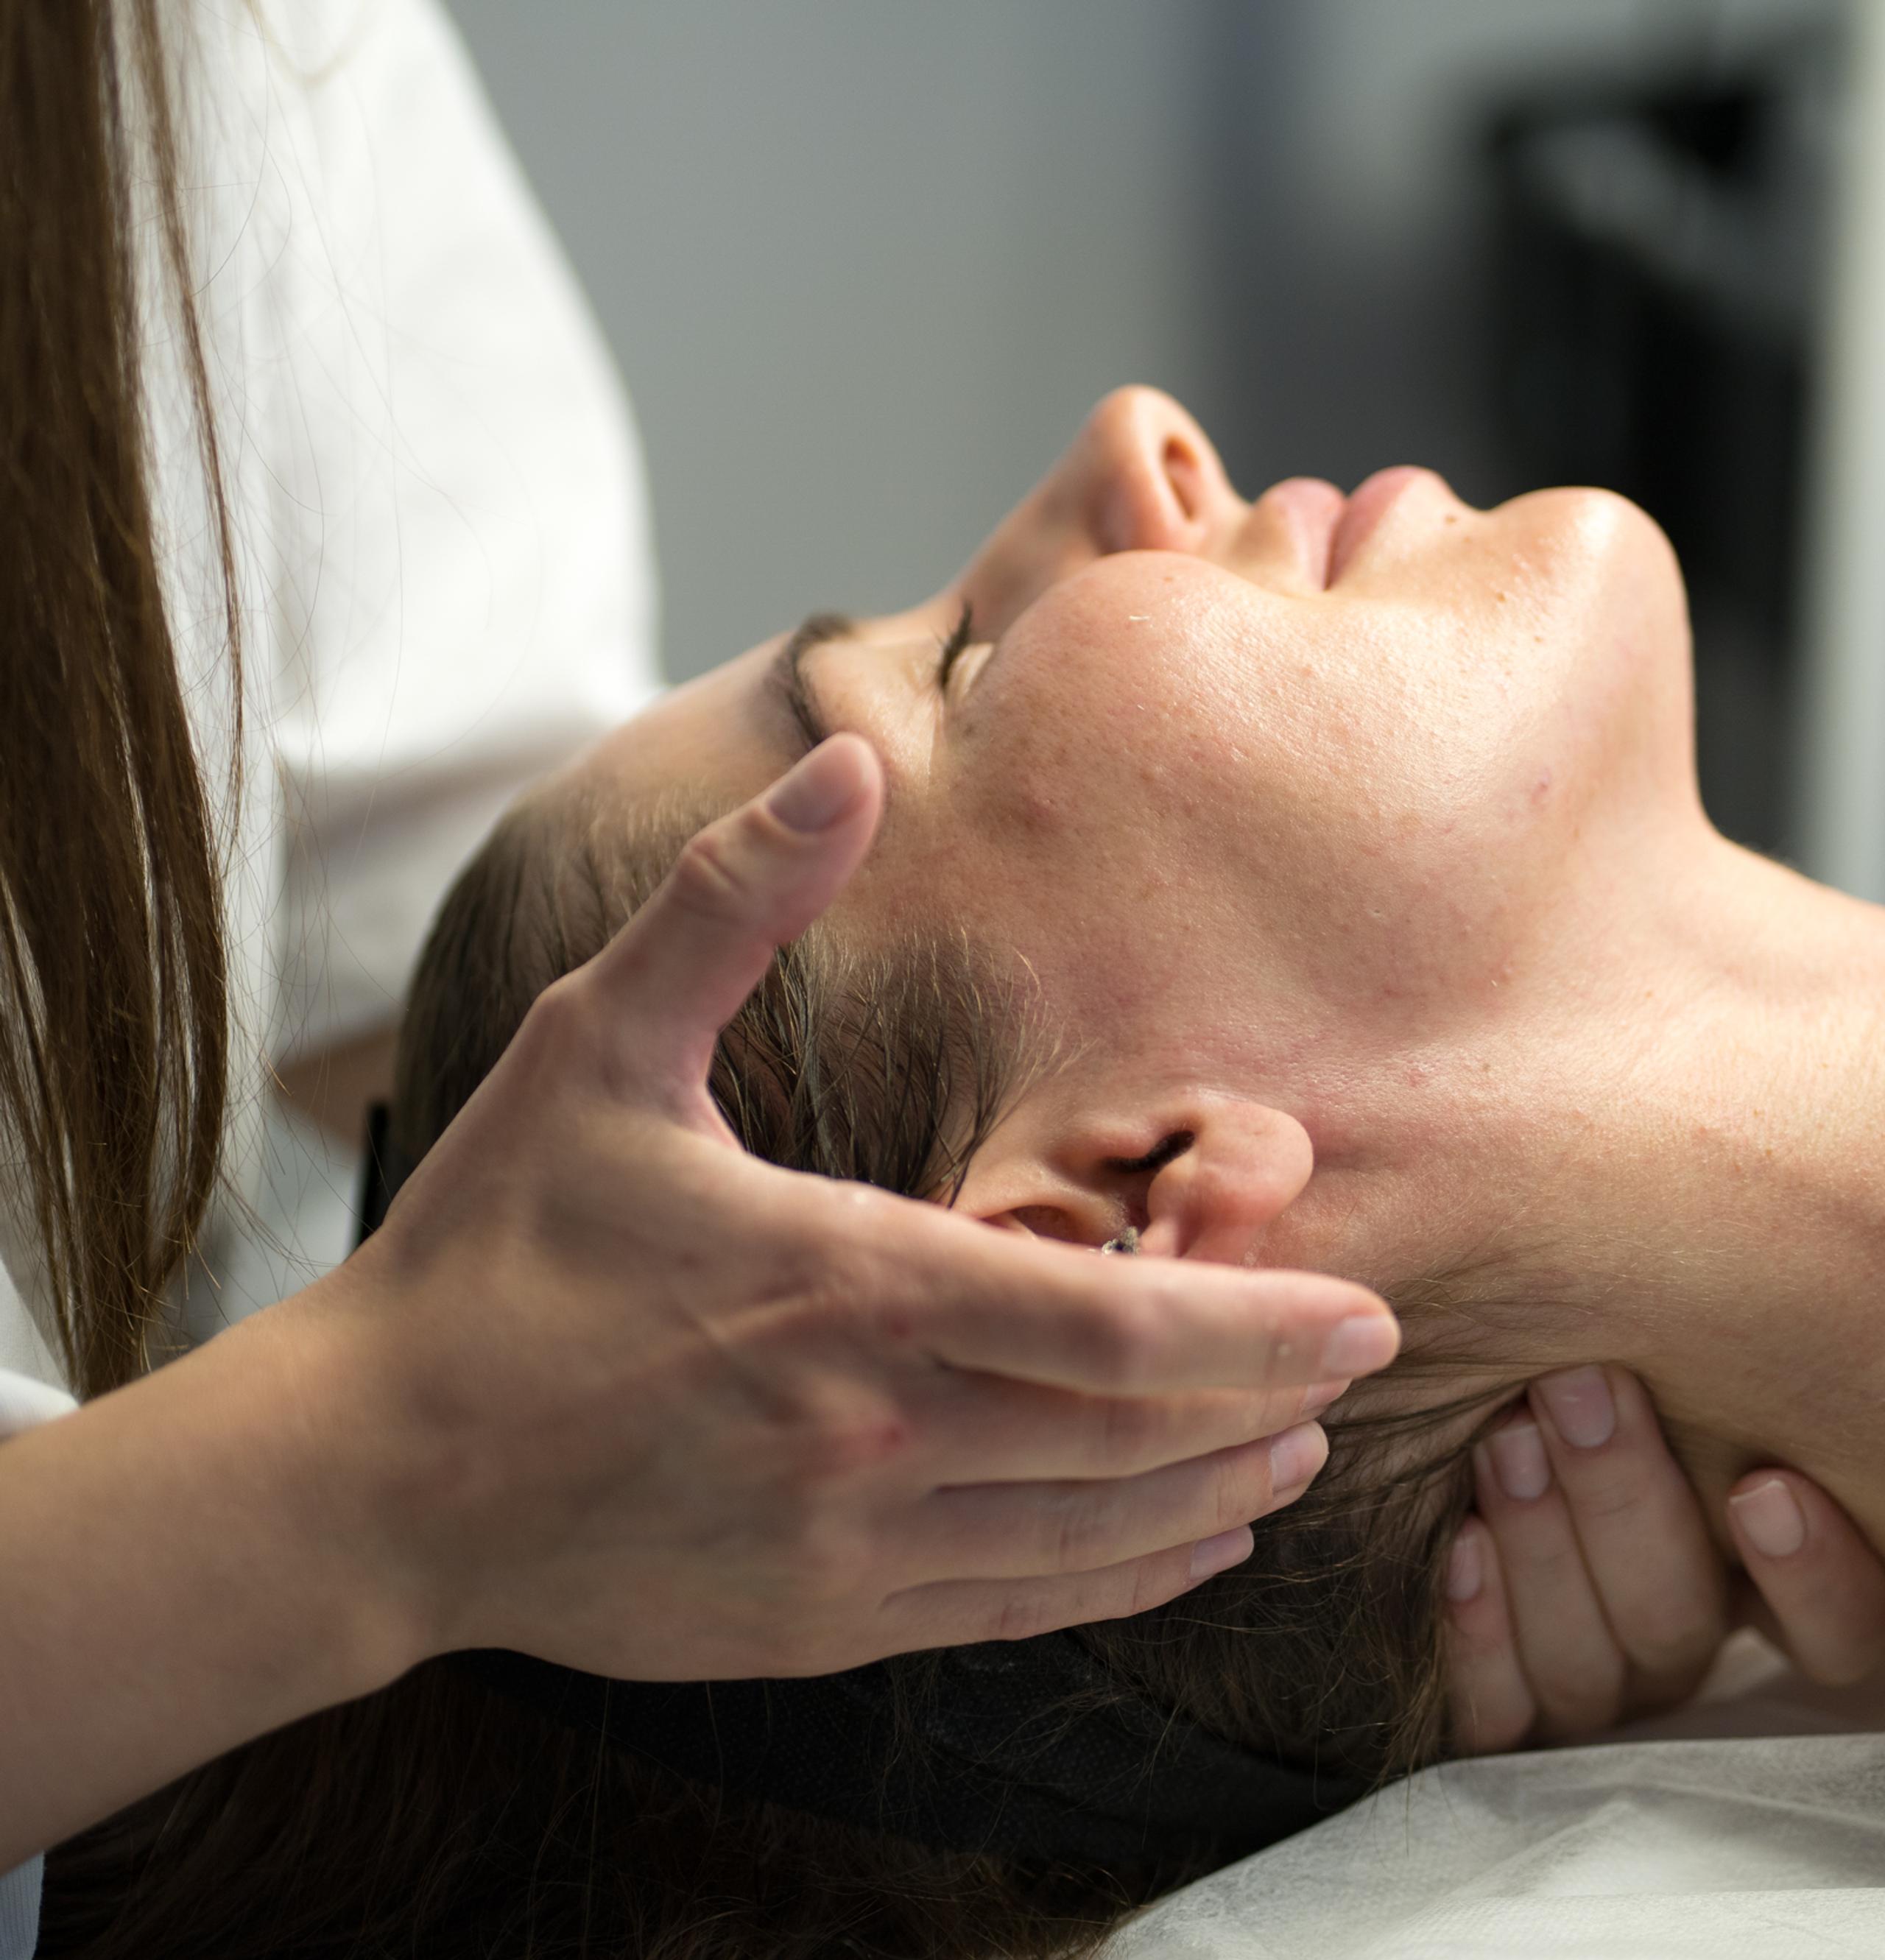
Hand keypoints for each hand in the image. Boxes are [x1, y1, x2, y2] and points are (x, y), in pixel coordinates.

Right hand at [305, 735, 1398, 1682]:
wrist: (372, 1474)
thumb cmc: (490, 1247)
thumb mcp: (594, 1044)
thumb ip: (732, 900)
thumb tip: (852, 762)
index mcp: (836, 1287)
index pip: (1104, 1328)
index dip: (1254, 1327)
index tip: (1362, 1313)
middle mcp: (866, 1437)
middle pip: (1129, 1441)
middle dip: (1263, 1405)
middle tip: (1356, 1365)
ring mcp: (846, 1550)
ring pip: (1090, 1540)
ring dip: (1214, 1495)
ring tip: (1295, 1454)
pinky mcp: (816, 1624)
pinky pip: (1014, 1611)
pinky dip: (1123, 1579)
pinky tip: (1183, 1546)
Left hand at [1444, 1364, 1884, 1750]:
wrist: (1425, 1434)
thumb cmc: (1567, 1378)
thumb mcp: (1659, 1382)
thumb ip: (1684, 1379)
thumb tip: (1768, 1305)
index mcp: (1748, 1585)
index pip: (1831, 1633)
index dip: (1809, 1577)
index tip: (1764, 1487)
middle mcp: (1670, 1646)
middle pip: (1676, 1624)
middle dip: (1624, 1500)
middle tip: (1575, 1385)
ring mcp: (1584, 1689)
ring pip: (1586, 1668)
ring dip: (1542, 1545)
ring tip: (1505, 1439)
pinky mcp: (1494, 1712)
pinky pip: (1496, 1712)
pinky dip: (1478, 1630)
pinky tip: (1460, 1545)